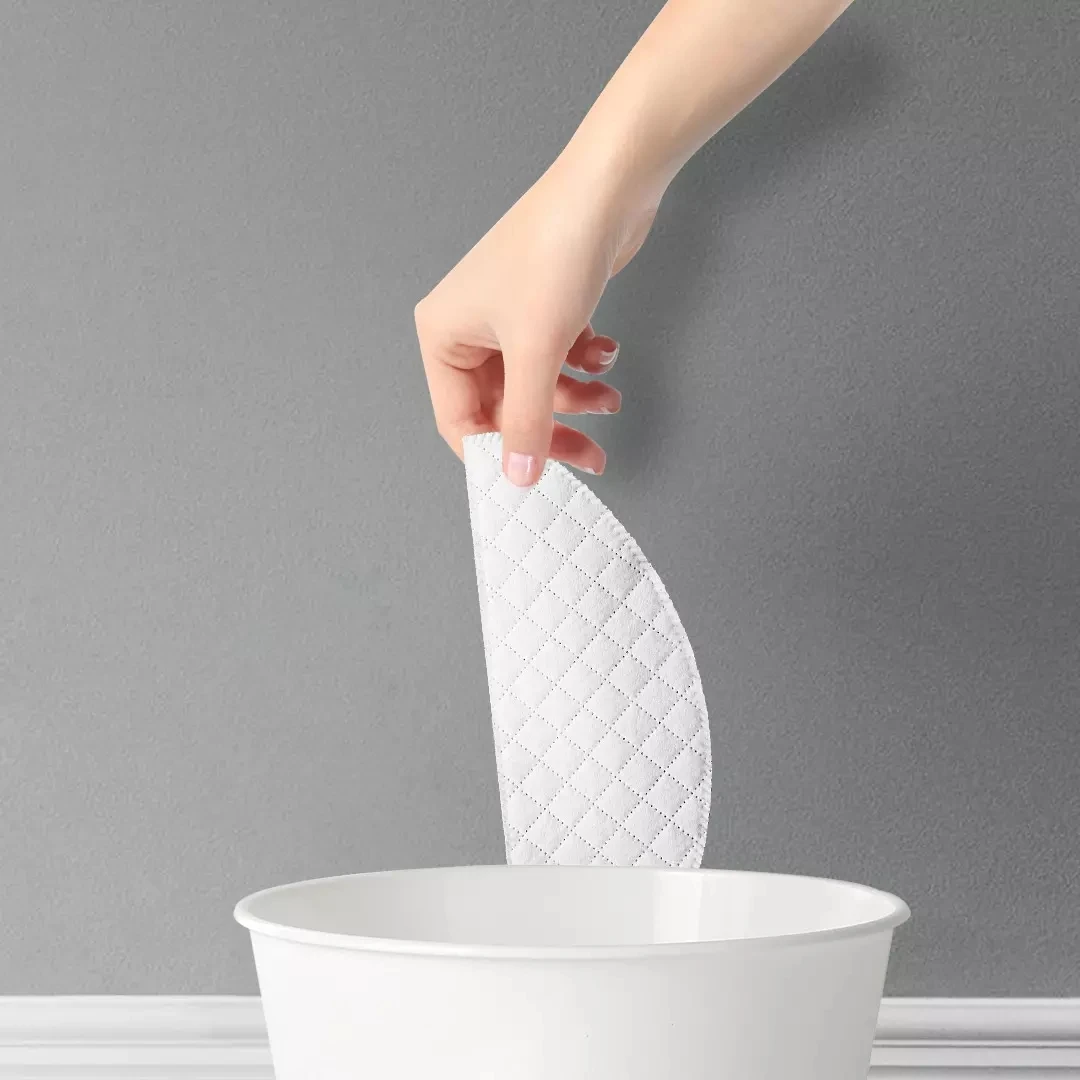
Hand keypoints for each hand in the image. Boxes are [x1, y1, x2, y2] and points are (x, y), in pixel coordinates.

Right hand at [414, 154, 656, 485]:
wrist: (607, 187)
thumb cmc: (555, 254)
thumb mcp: (537, 351)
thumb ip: (527, 421)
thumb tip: (518, 476)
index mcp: (444, 336)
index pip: (460, 421)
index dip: (498, 454)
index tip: (539, 480)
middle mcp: (468, 328)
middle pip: (503, 408)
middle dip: (550, 429)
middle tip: (590, 454)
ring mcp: (506, 317)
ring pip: (536, 385)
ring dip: (575, 399)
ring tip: (611, 398)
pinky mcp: (544, 307)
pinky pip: (557, 357)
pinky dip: (583, 364)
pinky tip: (606, 353)